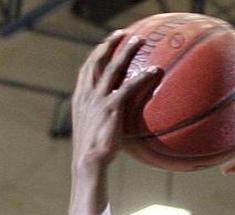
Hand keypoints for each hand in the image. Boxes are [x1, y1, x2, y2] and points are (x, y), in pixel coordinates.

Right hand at [71, 31, 160, 171]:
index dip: (96, 55)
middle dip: (110, 44)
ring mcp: (98, 99)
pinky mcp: (111, 108)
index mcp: (80, 97)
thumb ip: (105, 119)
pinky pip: (128, 87)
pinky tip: (154, 71)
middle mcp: (87, 94)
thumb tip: (119, 120)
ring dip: (126, 51)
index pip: (86, 69)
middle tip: (122, 33)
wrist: (89, 161)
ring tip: (139, 40)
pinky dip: (141, 77)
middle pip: (97, 61)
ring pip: (112, 68)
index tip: (106, 44)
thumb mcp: (96, 129)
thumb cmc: (95, 151)